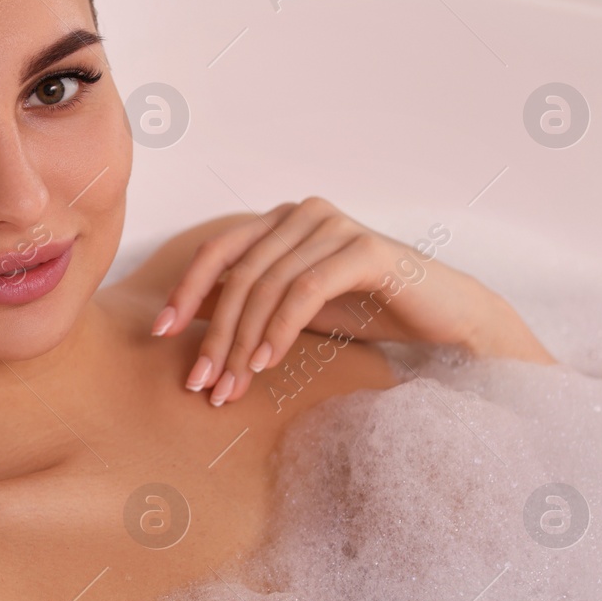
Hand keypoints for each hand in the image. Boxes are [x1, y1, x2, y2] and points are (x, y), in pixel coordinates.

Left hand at [149, 197, 554, 404]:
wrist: (442, 317)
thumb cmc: (366, 310)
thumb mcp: (294, 307)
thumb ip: (248, 300)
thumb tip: (186, 313)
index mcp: (280, 221)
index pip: (217, 252)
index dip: (184, 292)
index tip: (159, 334)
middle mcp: (303, 213)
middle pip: (238, 275)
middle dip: (214, 334)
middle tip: (200, 383)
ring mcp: (334, 225)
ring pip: (268, 285)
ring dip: (243, 342)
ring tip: (231, 387)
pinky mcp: (363, 248)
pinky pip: (305, 290)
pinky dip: (279, 329)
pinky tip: (265, 362)